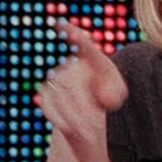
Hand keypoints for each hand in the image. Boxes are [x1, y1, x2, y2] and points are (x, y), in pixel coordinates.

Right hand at [39, 19, 128, 161]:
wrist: (88, 101)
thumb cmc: (104, 90)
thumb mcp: (117, 90)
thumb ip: (115, 91)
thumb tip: (104, 98)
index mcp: (88, 55)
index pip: (81, 42)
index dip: (71, 32)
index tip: (66, 27)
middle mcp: (67, 62)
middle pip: (71, 83)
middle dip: (83, 109)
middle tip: (96, 127)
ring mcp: (53, 77)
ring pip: (59, 97)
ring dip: (74, 118)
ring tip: (90, 134)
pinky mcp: (45, 92)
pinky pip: (48, 106)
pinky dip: (61, 120)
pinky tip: (74, 132)